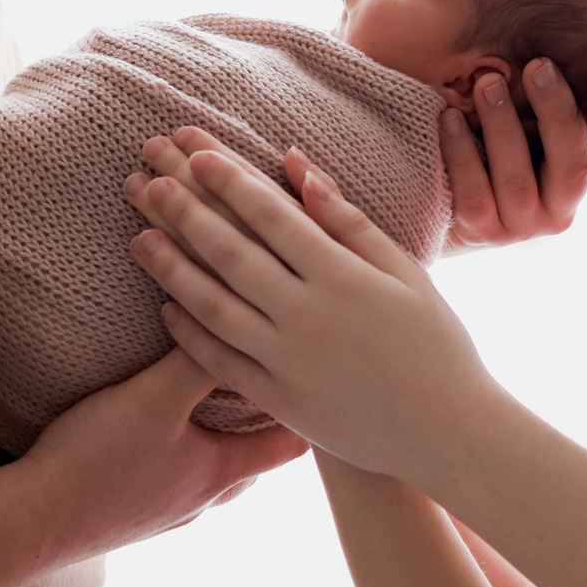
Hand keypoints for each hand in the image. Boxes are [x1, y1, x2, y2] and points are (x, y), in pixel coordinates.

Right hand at [15, 346, 308, 554]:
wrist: (28, 523)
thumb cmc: (97, 462)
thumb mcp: (154, 397)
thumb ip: (197, 357)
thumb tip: (235, 315)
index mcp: (221, 474)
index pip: (292, 444)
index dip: (311, 410)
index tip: (322, 378)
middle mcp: (201, 499)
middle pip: (255, 460)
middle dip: (266, 421)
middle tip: (274, 378)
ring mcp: (165, 512)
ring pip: (212, 472)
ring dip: (219, 438)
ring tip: (217, 401)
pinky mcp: (130, 513)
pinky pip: (172, 479)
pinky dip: (180, 452)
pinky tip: (158, 433)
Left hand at [126, 146, 497, 480]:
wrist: (448, 434)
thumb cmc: (436, 345)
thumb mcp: (405, 272)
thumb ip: (348, 220)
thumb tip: (298, 166)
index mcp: (344, 277)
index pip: (272, 216)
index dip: (231, 180)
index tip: (195, 152)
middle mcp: (309, 317)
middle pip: (232, 254)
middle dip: (186, 212)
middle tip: (148, 177)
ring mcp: (289, 362)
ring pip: (215, 306)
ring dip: (172, 268)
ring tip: (138, 236)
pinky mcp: (279, 402)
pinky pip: (221, 363)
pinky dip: (190, 334)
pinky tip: (166, 306)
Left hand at [444, 60, 586, 251]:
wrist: (441, 202)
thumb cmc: (489, 144)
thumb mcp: (525, 117)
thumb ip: (544, 91)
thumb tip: (552, 35)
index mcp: (582, 168)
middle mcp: (561, 202)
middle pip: (575, 164)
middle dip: (557, 111)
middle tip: (537, 66)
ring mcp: (522, 222)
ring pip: (518, 179)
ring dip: (503, 126)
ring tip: (486, 83)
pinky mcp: (481, 231)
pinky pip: (474, 193)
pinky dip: (462, 152)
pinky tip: (450, 117)